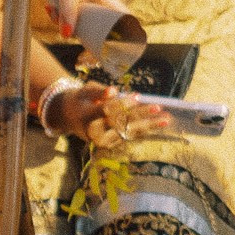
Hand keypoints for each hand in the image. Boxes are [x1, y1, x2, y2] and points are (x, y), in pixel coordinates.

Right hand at [44, 81, 172, 144]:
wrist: (68, 117)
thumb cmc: (80, 100)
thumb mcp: (85, 91)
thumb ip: (99, 92)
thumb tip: (114, 91)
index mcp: (87, 118)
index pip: (108, 112)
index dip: (123, 104)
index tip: (137, 96)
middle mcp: (95, 133)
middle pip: (122, 123)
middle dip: (141, 116)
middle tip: (158, 108)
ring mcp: (103, 141)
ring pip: (129, 132)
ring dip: (149, 126)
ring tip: (166, 120)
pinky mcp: (111, 143)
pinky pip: (130, 135)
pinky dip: (145, 129)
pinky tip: (158, 124)